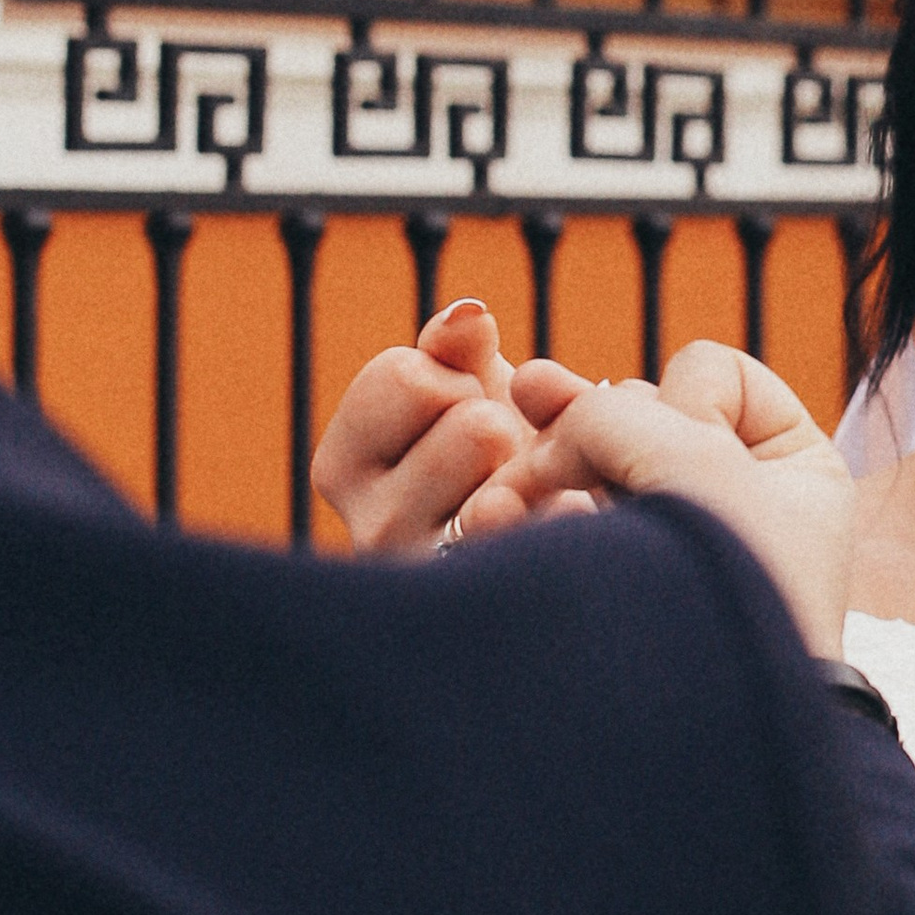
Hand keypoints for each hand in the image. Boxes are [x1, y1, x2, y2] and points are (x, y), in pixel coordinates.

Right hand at [311, 298, 595, 555]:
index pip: (404, 376)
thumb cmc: (493, 455)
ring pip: (515, 483)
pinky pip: (554, 533)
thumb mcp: (465, 388)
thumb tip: (469, 316)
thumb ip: (456, 348)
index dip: (454, 378)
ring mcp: (437, 573)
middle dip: (504, 428)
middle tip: (501, 463)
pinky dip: (570, 519)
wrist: (546, 533)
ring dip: (541, 476)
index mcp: (344, 467)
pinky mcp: (498, 598)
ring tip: (528, 494)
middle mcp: (373, 530)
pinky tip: (560, 524)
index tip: (460, 409)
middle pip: (473, 426)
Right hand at [502, 341, 855, 653]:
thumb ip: (606, 414)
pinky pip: (556, 521)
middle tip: (528, 428)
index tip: (696, 465)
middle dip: (584, 432)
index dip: (684, 402)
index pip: (709, 370)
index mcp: (792, 467)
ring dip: (536, 474)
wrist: (706, 720)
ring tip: (498, 509)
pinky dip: (528, 520)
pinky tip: (497, 526)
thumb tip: (532, 413)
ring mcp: (667, 546)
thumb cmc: (733, 584)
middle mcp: (736, 501)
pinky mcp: (611, 585)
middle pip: (635, 416)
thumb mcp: (689, 459)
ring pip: (586, 469)